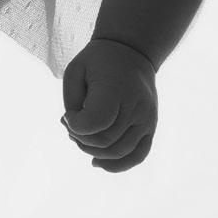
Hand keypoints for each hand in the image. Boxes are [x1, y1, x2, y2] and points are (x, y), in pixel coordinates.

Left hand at [62, 36, 157, 170]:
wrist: (132, 51)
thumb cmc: (98, 62)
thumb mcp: (75, 71)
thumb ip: (72, 103)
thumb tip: (76, 133)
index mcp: (116, 89)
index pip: (94, 124)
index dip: (74, 125)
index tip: (67, 113)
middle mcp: (136, 107)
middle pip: (103, 142)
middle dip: (79, 138)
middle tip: (71, 122)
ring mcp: (147, 119)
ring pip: (117, 153)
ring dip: (93, 151)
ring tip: (83, 136)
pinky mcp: (151, 128)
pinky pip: (137, 156)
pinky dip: (117, 165)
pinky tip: (98, 162)